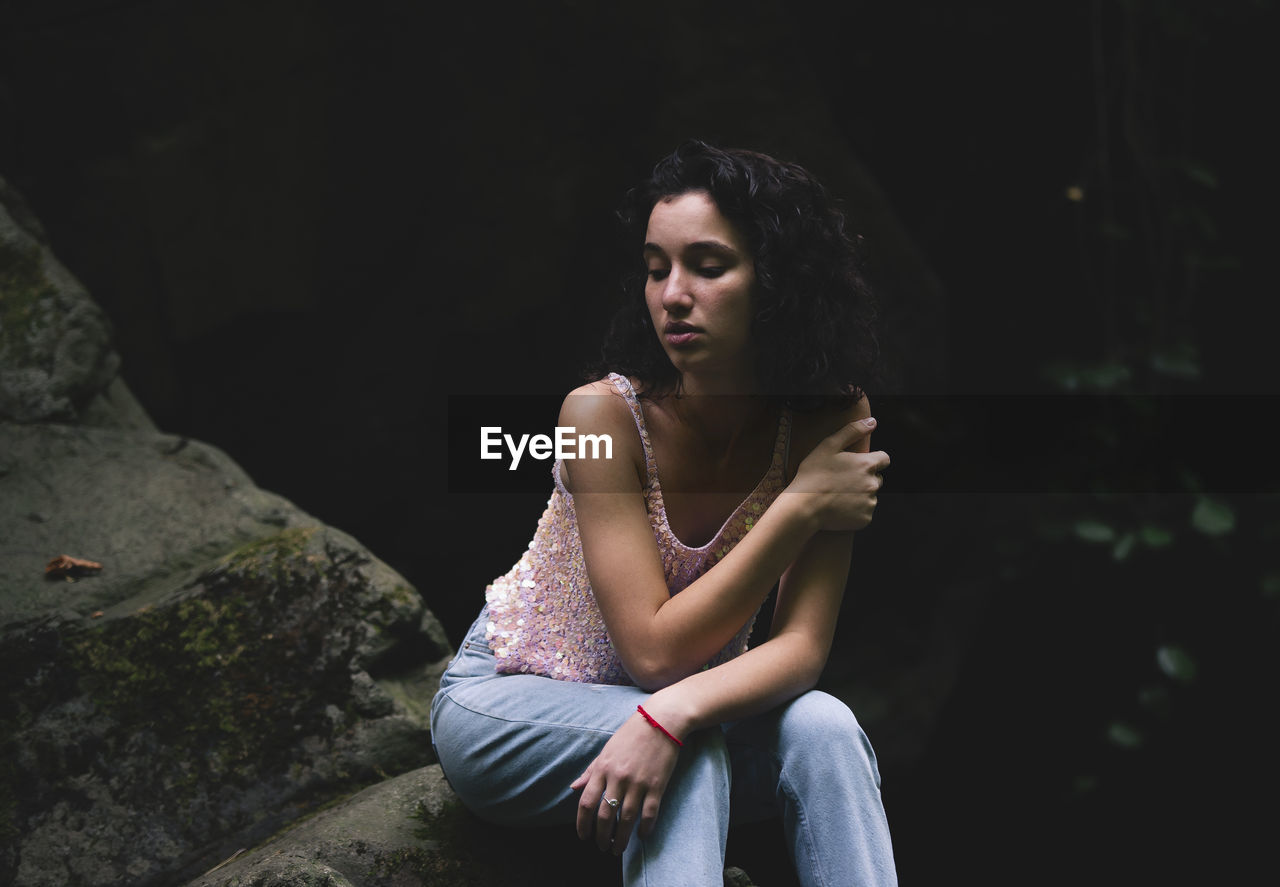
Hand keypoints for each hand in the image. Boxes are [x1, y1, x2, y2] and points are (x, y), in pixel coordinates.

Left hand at [569, 710, 681, 854]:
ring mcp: (638, 783)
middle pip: (605, 815)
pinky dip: (645, 829)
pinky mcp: (657, 785)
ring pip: (626, 819)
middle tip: (601, 847)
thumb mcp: (606, 750)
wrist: (661, 721)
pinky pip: (649, 813)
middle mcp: (618, 777)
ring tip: (617, 849)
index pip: (587, 802)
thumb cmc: (631, 734)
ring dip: (620, 838)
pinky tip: (642, 836)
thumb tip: (574, 788)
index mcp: (603, 768)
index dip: (582, 823)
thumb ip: (590, 771)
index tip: (583, 836)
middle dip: (601, 836)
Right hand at [788, 417, 888, 531]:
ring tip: (839, 495)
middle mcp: (873, 484)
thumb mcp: (828, 446)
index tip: (858, 465)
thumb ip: (852, 431)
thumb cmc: (813, 475)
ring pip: (870, 495)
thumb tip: (872, 422)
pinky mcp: (865, 519)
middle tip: (843, 481)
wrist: (804, 506)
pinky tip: (840, 507)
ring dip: (860, 494)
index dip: (873, 460)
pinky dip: (856, 510)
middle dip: (865, 478)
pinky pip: (865, 512)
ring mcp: (870, 502)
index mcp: (867, 464)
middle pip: (877, 478)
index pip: (884, 459)